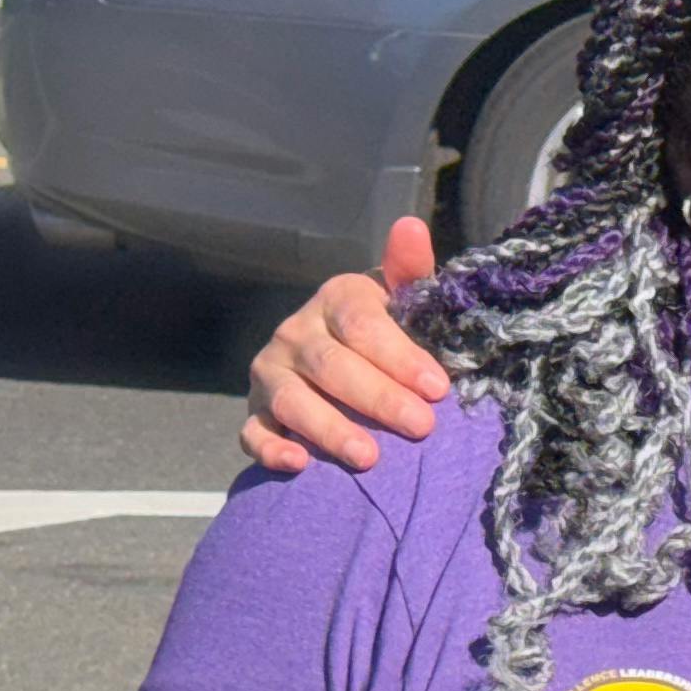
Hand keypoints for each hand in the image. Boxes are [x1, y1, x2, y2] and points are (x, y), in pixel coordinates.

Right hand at [241, 219, 445, 475]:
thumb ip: (410, 269)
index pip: (364, 327)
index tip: (438, 387)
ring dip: (329, 429)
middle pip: (332, 367)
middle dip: (378, 398)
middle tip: (421, 426)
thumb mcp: (403, 295)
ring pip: (291, 401)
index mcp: (335, 299)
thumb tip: (410, 226)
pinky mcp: (256, 410)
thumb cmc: (389, 325)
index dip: (401, 356)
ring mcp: (270, 372)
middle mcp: (295, 332)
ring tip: (370, 457)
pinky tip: (298, 464)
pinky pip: (252, 433)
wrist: (347, 352)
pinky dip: (269, 450)